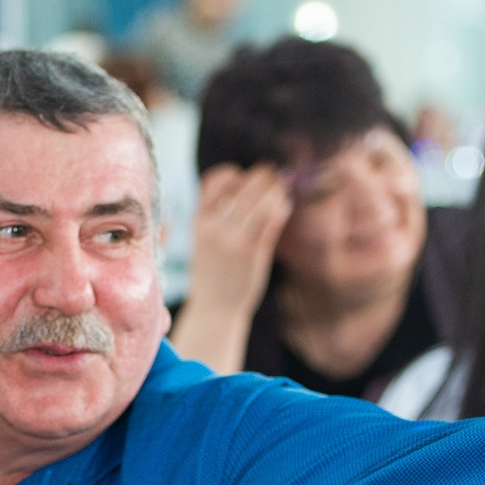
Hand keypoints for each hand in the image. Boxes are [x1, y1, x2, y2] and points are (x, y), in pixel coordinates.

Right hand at [170, 164, 293, 373]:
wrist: (215, 309)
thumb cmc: (213, 272)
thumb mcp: (204, 239)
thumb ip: (219, 213)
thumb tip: (249, 186)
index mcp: (199, 221)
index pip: (214, 181)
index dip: (232, 174)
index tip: (243, 178)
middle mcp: (214, 228)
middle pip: (244, 187)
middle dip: (264, 176)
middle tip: (276, 174)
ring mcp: (233, 240)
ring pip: (261, 201)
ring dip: (276, 190)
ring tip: (283, 189)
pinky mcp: (252, 252)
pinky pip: (271, 220)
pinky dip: (281, 208)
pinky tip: (285, 207)